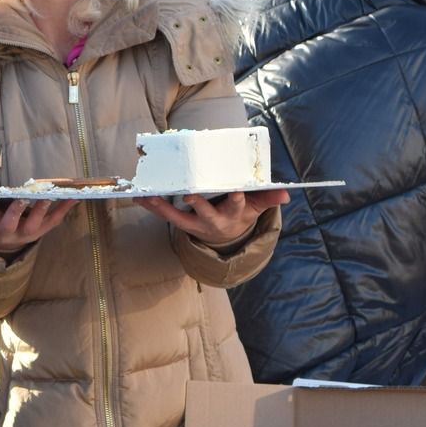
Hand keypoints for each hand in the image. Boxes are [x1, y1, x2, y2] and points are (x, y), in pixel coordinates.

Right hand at [0, 192, 75, 254]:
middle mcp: (6, 234)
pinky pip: (53, 222)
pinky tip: (73, 197)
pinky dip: (64, 210)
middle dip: (15, 212)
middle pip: (10, 225)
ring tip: (49, 195)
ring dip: (42, 210)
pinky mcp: (41, 231)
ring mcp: (25, 234)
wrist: (5, 243)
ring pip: (34, 225)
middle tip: (21, 197)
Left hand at [133, 188, 286, 243]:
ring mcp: (195, 223)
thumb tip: (287, 193)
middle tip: (189, 194)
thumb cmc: (241, 213)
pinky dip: (152, 206)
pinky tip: (138, 197)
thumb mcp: (256, 208)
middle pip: (205, 212)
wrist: (225, 236)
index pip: (236, 205)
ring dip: (163, 206)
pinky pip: (164, 215)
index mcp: (233, 214)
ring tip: (149, 195)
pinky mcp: (181, 223)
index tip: (235, 190)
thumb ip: (268, 198)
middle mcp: (213, 221)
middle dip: (198, 203)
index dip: (235, 198)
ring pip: (177, 216)